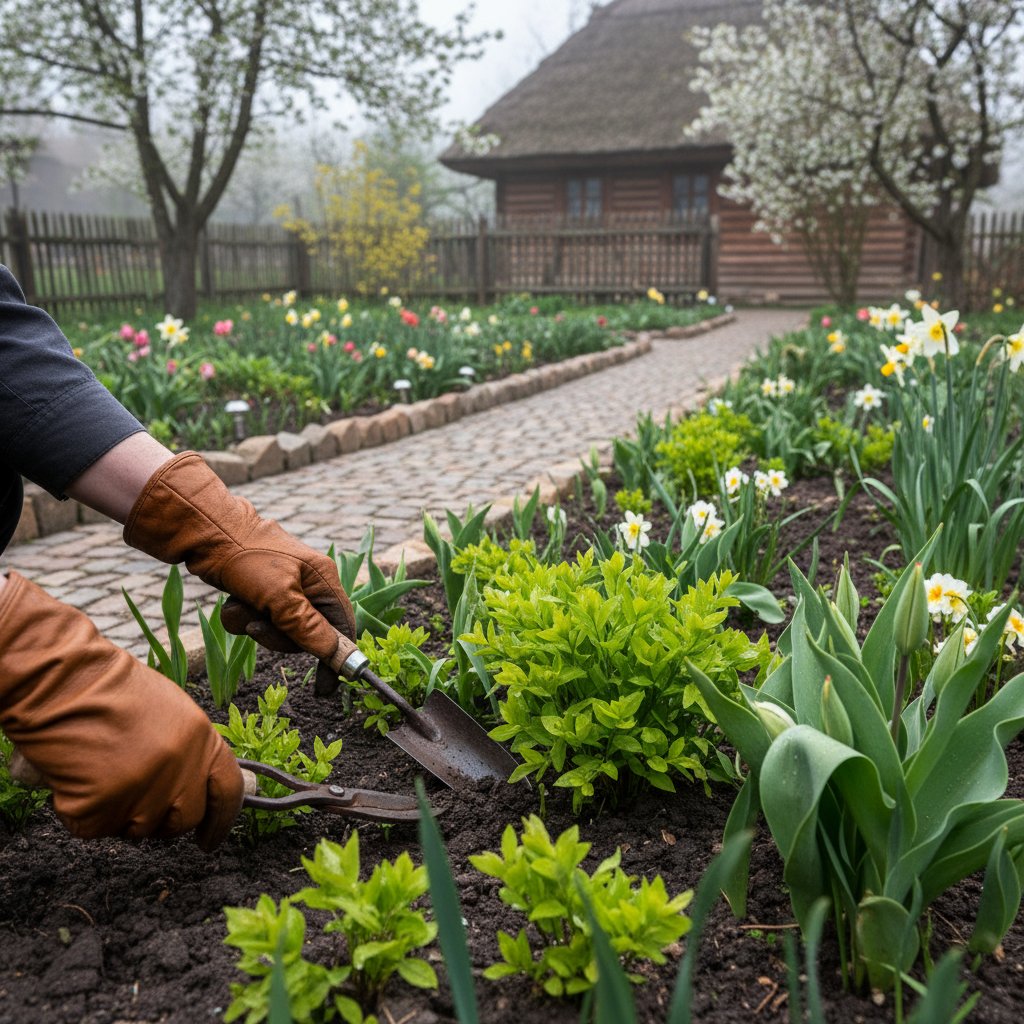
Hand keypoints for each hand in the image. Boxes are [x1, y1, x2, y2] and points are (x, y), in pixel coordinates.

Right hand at [0, 572, 242, 848]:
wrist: (66, 683)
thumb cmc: (114, 691)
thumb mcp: (173, 712)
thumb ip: (190, 751)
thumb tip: (194, 788)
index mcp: (203, 741)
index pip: (228, 792)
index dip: (221, 821)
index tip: (209, 840)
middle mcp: (180, 771)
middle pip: (182, 821)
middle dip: (162, 820)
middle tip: (137, 798)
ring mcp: (142, 793)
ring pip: (137, 829)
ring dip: (120, 813)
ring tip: (104, 772)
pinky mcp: (101, 809)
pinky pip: (94, 828)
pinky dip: (81, 812)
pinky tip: (77, 779)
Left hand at [123, 452, 355, 665]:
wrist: (206, 532)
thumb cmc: (248, 557)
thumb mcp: (280, 597)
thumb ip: (308, 627)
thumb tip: (335, 654)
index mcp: (324, 581)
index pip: (342, 627)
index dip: (335, 657)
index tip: (326, 688)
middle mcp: (309, 585)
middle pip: (307, 634)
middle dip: (278, 636)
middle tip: (257, 626)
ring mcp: (284, 589)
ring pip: (277, 630)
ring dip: (254, 625)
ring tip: (241, 605)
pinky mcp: (260, 593)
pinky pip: (257, 621)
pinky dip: (241, 616)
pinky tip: (232, 600)